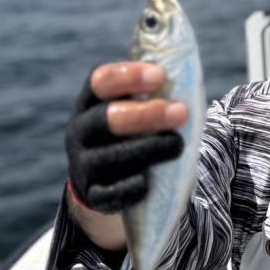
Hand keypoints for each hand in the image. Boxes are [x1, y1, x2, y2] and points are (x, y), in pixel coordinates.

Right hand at [65, 62, 188, 212]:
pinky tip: (149, 181)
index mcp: (90, 102)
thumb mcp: (135, 110)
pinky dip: (130, 187)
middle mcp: (80, 130)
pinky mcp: (92, 194)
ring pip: (108, 157)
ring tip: (178, 144)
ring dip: (147, 149)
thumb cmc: (132, 134)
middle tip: (181, 113)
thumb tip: (188, 77)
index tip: (160, 76)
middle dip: (145, 115)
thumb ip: (152, 96)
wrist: (106, 180)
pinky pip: (108, 193)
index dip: (128, 76)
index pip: (101, 81)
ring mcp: (82, 164)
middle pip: (106, 118)